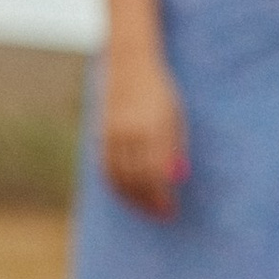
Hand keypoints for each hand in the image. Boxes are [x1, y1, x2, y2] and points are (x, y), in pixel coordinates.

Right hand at [101, 59, 188, 218]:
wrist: (129, 64)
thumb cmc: (160, 92)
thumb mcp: (176, 117)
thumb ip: (175, 147)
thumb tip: (176, 179)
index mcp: (154, 127)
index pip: (157, 174)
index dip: (163, 196)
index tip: (171, 210)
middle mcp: (131, 132)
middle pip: (138, 179)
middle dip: (149, 201)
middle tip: (160, 214)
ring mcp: (113, 132)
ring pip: (120, 176)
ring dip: (133, 198)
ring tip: (146, 208)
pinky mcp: (101, 132)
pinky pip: (106, 166)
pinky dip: (116, 184)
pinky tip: (127, 193)